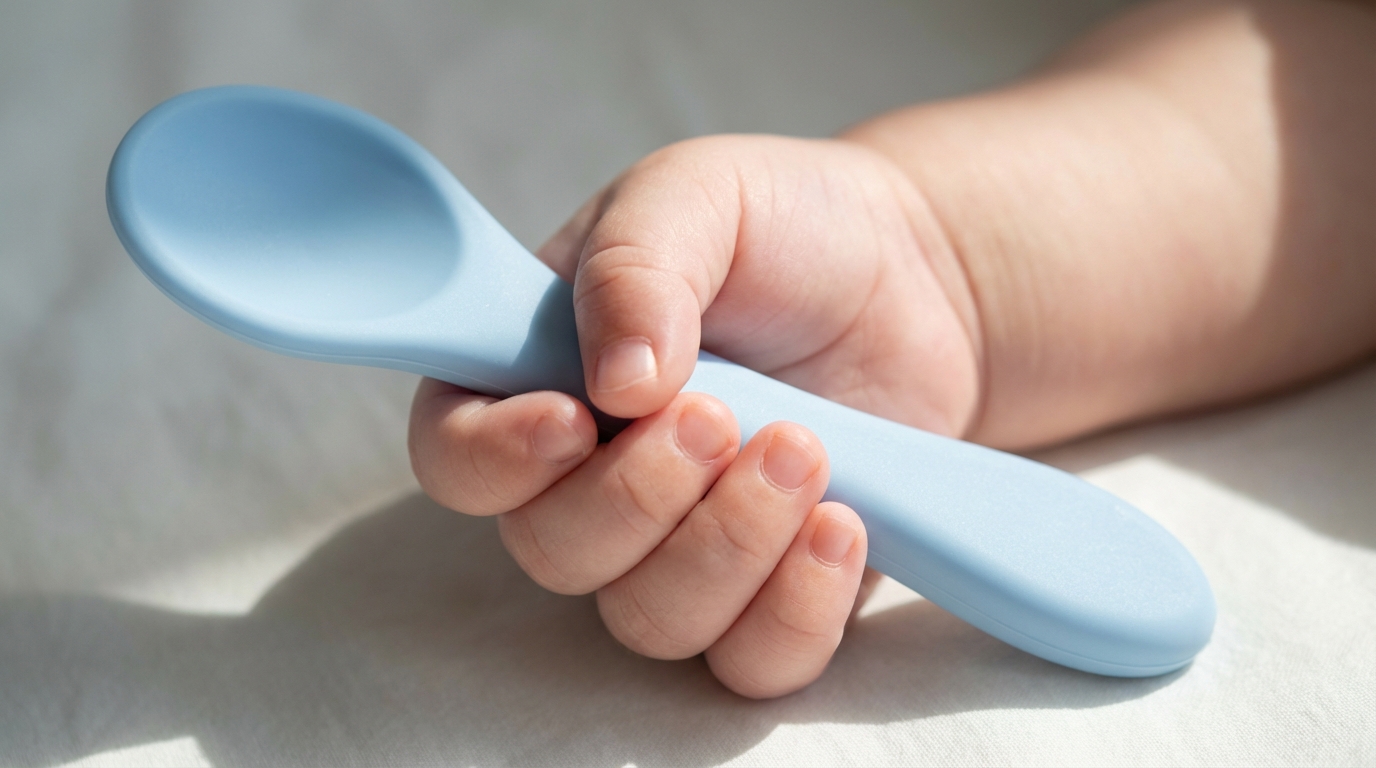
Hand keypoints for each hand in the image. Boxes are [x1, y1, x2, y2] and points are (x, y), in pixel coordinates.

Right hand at [409, 135, 979, 696]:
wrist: (917, 277)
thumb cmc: (783, 227)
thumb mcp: (696, 197)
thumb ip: (634, 268)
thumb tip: (616, 383)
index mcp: (538, 379)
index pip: (455, 457)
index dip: (498, 460)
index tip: (578, 420)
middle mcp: (590, 480)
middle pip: (551, 554)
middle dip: (641, 493)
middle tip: (724, 412)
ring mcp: (679, 547)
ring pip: (650, 620)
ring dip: (728, 544)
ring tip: (804, 448)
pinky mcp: (771, 594)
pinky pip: (754, 663)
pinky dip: (796, 609)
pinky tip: (844, 523)